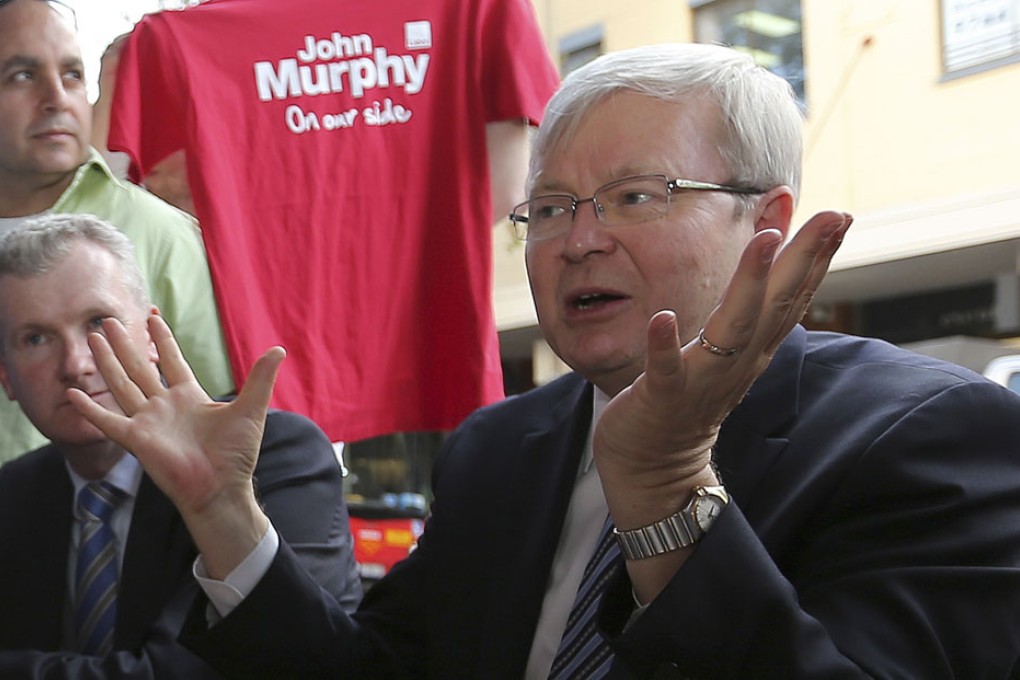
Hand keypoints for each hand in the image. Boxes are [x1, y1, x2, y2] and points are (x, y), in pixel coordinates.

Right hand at [68, 315, 283, 577]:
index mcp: (189, 396)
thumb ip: (260, 379)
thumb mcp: (251, 409)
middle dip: (124, 344)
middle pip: (139, 367)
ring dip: (107, 363)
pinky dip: (91, 409)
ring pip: (122, 385)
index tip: (152, 315)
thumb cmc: (236, 454)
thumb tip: (279, 349)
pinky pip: (109, 421)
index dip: (161, 339)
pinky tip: (73, 394)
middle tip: (106, 320)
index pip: (171, 360)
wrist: (222, 487)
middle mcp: (165, 406)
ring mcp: (148, 421)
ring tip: (91, 340)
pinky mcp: (137, 440)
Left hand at [593, 211, 850, 595]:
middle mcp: (735, 364)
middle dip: (803, 260)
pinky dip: (665, 346)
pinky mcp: (662, 400)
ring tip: (763, 242)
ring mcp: (700, 382)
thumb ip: (743, 307)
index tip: (840, 216)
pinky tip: (663, 317)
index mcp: (751, 351)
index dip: (816, 258)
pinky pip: (665, 371)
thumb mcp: (722, 348)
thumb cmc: (684, 398)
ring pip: (732, 331)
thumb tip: (765, 258)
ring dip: (749, 285)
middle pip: (777, 306)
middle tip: (832, 217)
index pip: (791, 299)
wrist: (651, 470)